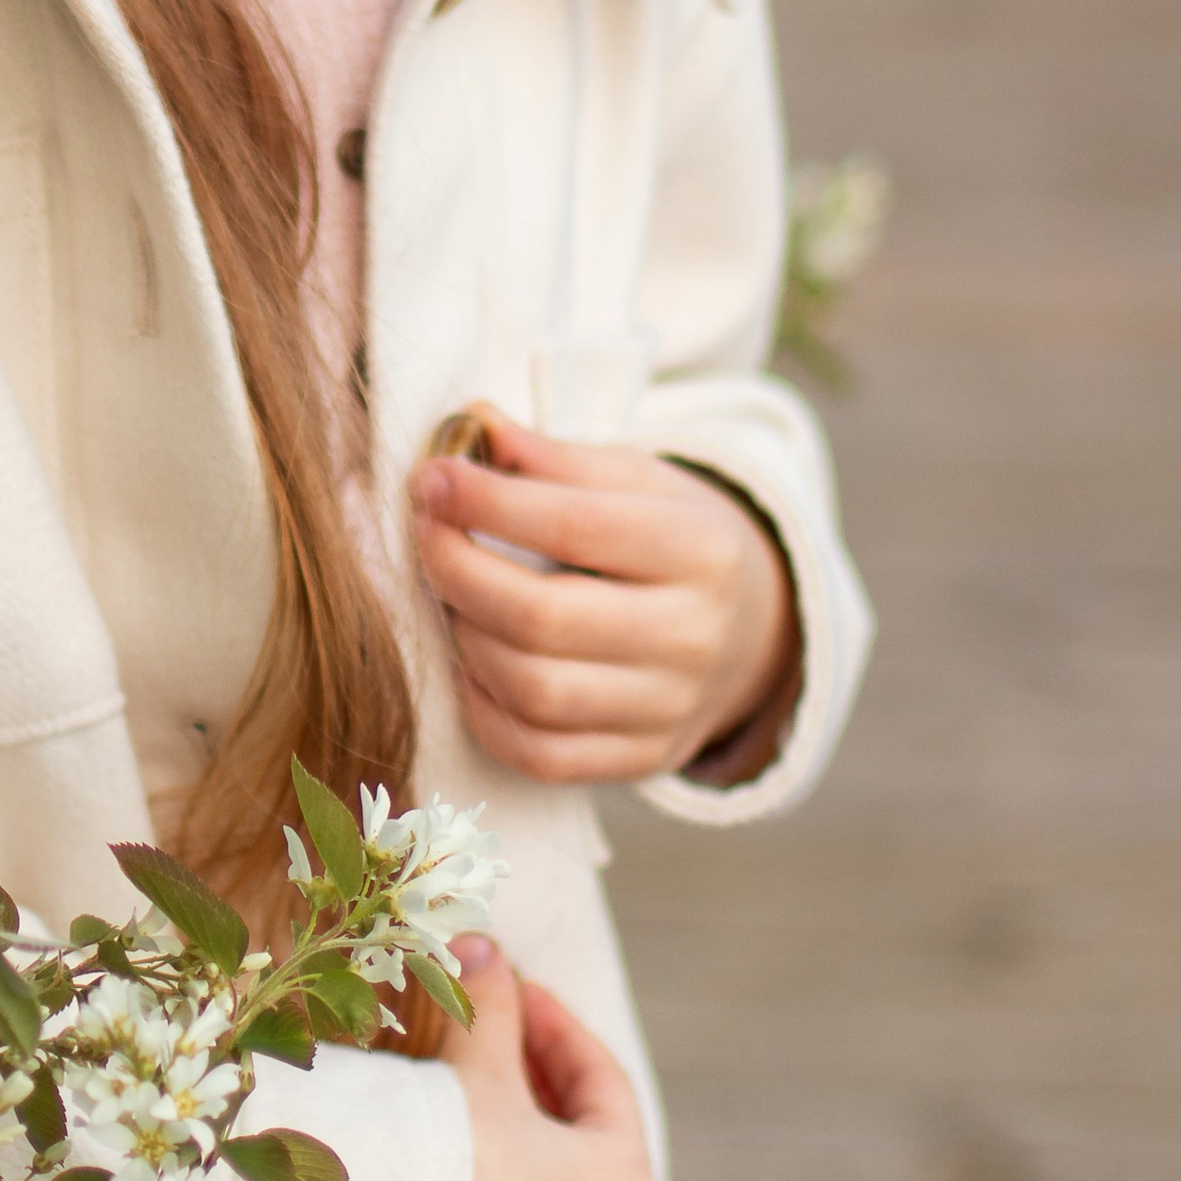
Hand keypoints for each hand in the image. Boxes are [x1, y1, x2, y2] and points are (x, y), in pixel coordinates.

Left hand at [412, 411, 798, 784]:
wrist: (755, 630)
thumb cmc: (676, 538)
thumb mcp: (640, 482)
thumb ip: (555, 458)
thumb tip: (473, 422)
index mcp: (700, 550)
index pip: (576, 525)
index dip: (487, 502)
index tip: (432, 478)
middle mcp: (694, 637)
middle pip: (545, 618)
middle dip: (458, 572)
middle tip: (425, 537)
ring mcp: (671, 709)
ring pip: (536, 692)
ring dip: (467, 640)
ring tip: (450, 598)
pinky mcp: (645, 758)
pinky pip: (542, 754)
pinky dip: (486, 713)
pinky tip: (471, 665)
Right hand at [443, 936, 654, 1180]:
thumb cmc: (451, 1162)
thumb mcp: (476, 1070)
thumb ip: (489, 1006)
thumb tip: (480, 946)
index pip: (606, 1085)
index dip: (559, 1025)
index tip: (517, 987)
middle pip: (581, 1140)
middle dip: (535, 1077)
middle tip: (493, 1031)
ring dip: (513, 1135)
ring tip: (463, 1089)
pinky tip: (442, 1163)